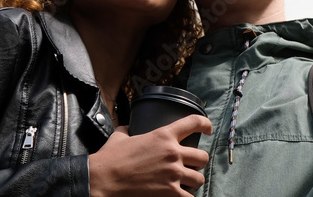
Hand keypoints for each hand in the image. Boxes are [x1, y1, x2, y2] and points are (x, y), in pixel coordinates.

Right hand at [89, 115, 212, 196]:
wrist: (104, 179)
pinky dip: (187, 196)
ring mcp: (173, 174)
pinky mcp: (170, 193)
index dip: (205, 124)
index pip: (193, 123)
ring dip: (194, 181)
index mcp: (163, 135)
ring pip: (199, 179)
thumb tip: (127, 128)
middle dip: (199, 162)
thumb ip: (128, 129)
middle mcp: (173, 153)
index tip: (208, 129)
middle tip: (192, 165)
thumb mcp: (121, 136)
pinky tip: (181, 195)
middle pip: (202, 157)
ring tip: (186, 183)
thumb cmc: (111, 158)